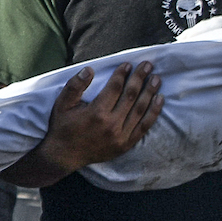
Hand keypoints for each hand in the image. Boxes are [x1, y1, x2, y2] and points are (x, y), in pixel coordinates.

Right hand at [37, 61, 162, 174]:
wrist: (64, 156)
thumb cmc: (62, 127)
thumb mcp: (62, 104)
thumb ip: (75, 86)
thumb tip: (89, 70)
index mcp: (96, 113)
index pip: (115, 88)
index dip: (122, 74)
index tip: (128, 64)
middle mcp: (111, 124)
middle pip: (130, 96)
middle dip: (140, 78)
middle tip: (148, 65)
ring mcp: (121, 136)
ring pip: (140, 110)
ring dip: (150, 92)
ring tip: (156, 79)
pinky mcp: (126, 144)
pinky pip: (144, 126)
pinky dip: (153, 112)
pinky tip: (159, 100)